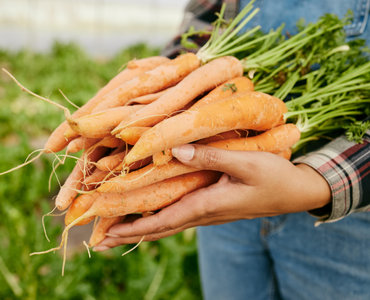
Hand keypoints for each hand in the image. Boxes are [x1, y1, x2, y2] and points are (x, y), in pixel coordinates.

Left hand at [93, 144, 330, 250]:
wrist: (296, 191)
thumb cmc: (274, 177)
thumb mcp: (245, 163)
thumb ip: (210, 156)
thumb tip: (175, 150)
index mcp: (207, 205)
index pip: (162, 221)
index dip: (133, 228)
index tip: (107, 234)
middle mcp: (202, 213)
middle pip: (158, 228)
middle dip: (128, 235)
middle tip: (100, 240)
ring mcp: (206, 212)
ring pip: (166, 223)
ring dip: (139, 228)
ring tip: (114, 231)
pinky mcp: (211, 206)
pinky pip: (177, 215)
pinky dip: (156, 218)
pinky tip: (147, 215)